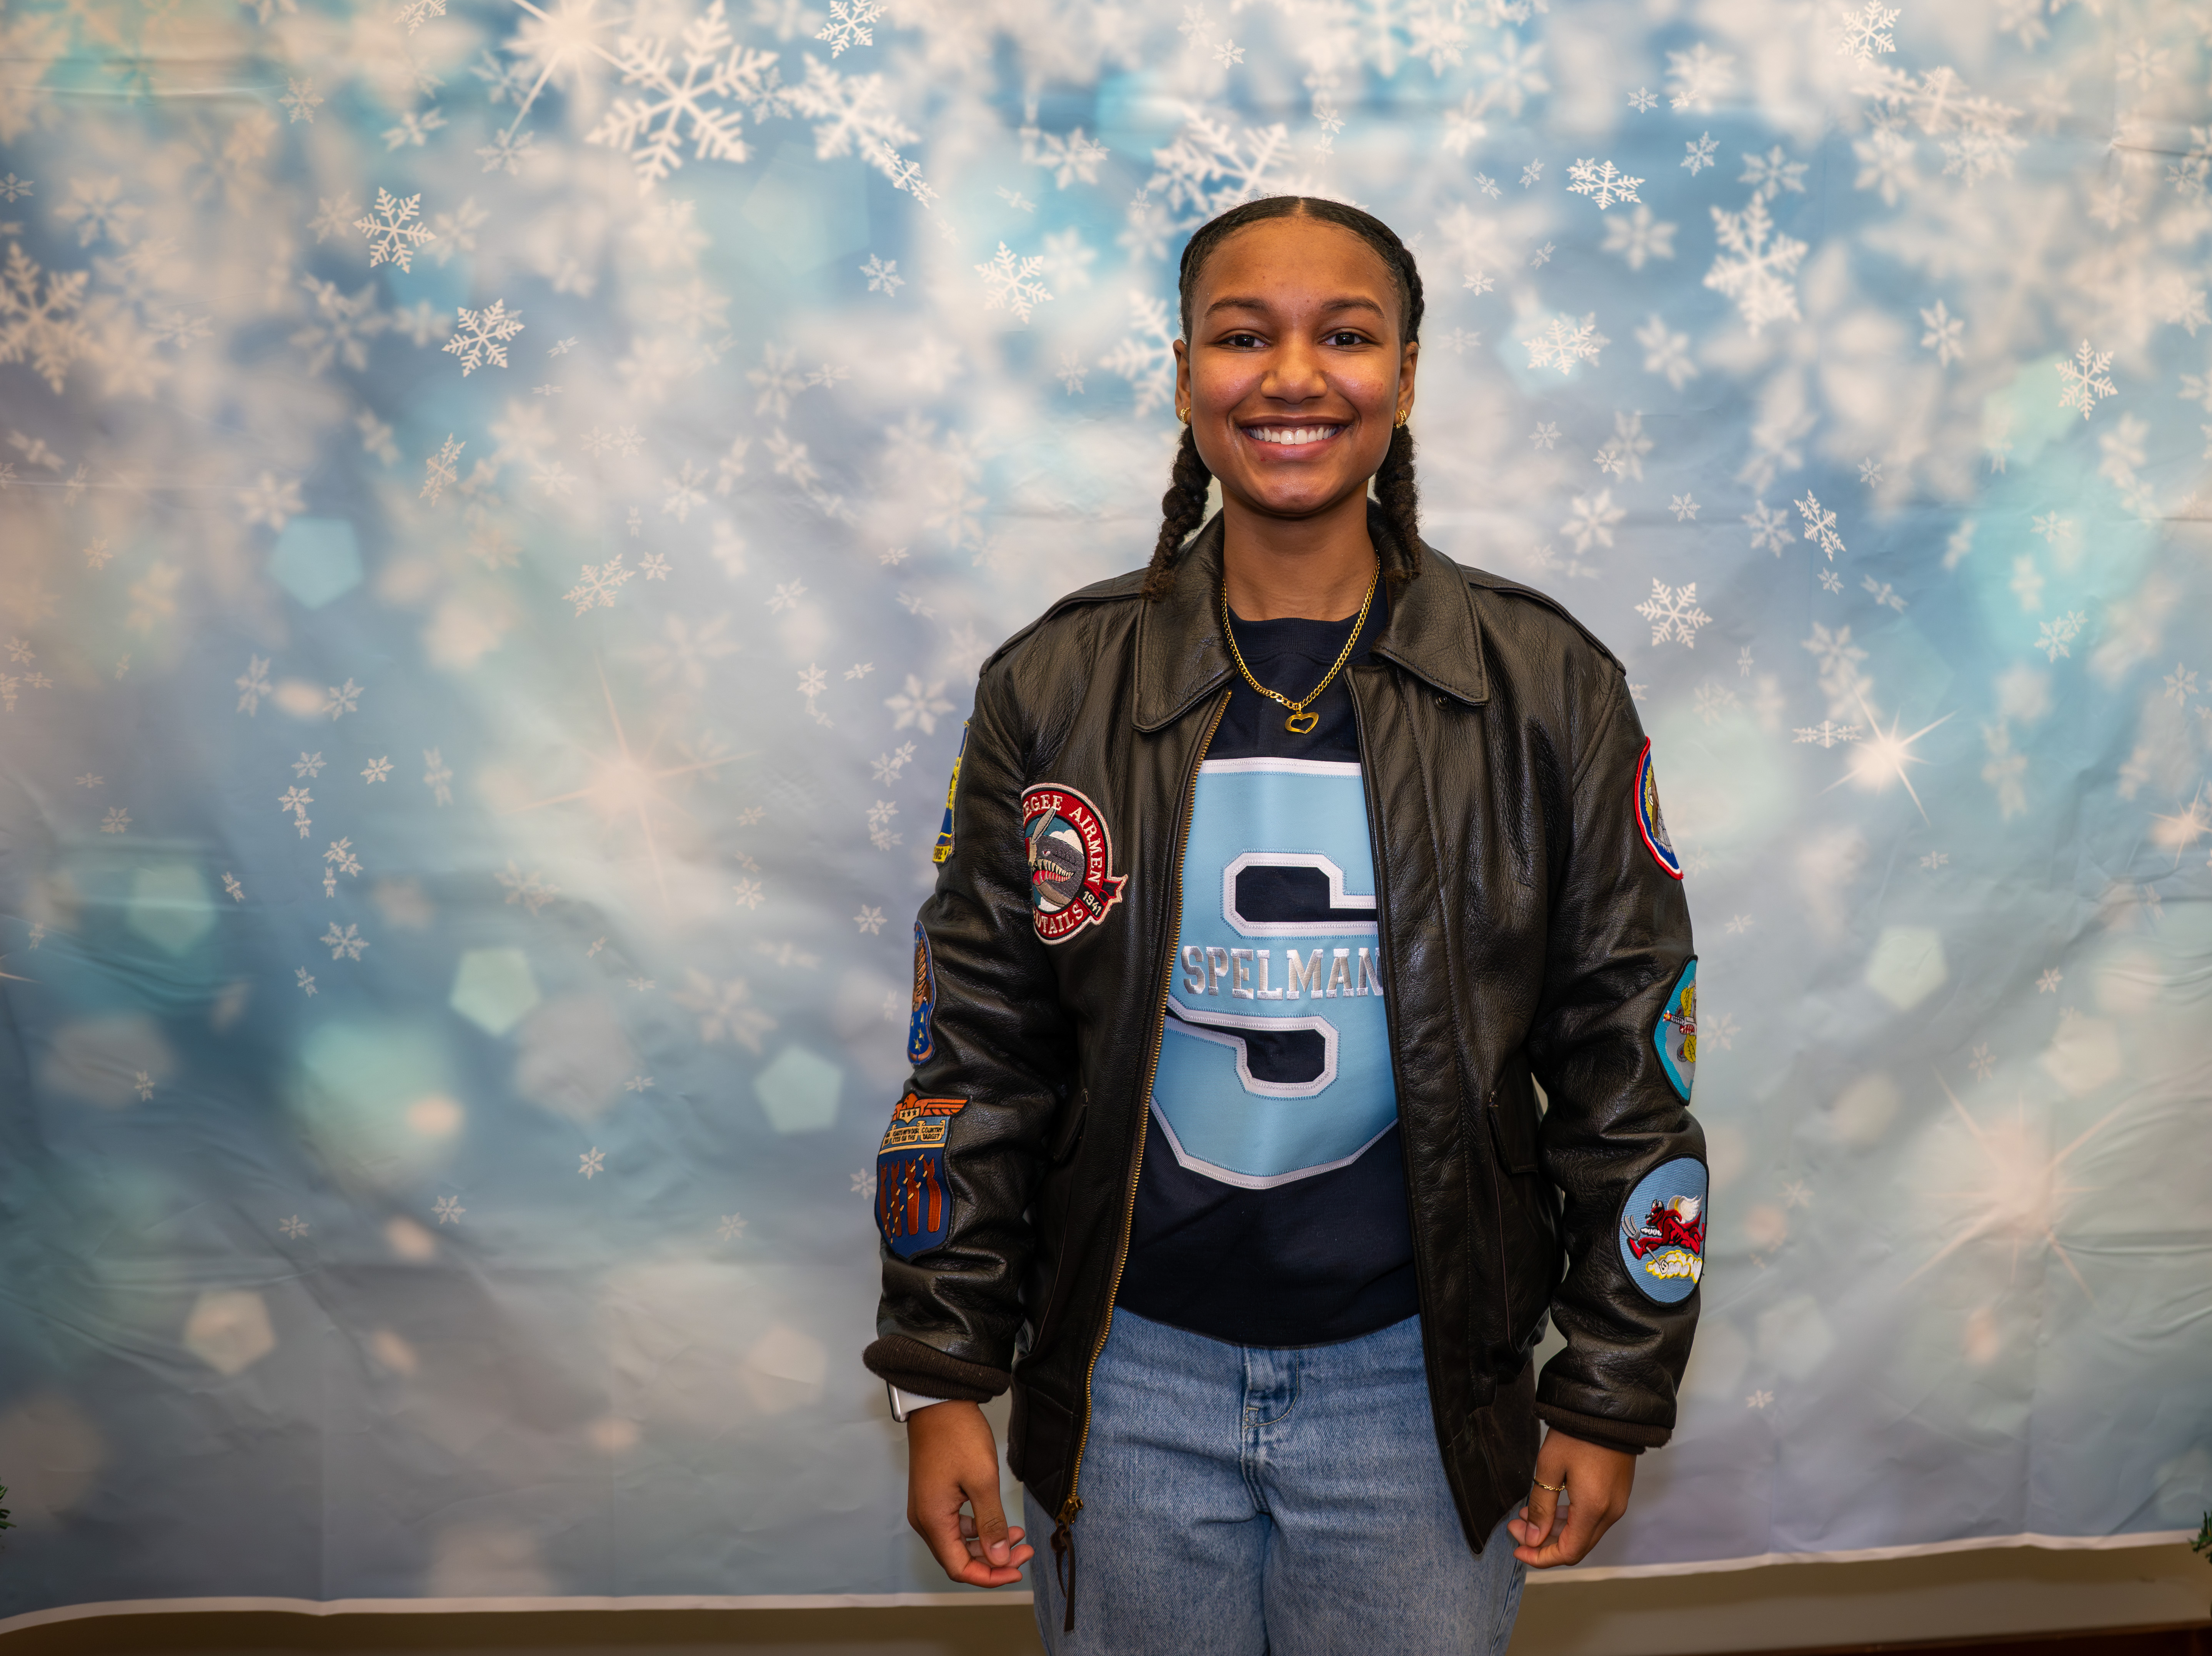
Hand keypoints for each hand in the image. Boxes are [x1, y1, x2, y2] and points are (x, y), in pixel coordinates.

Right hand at [905, 1401, 1033, 1587]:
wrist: (940, 1402)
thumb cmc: (958, 1435)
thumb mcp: (983, 1481)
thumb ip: (991, 1524)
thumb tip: (1000, 1559)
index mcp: (933, 1520)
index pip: (959, 1568)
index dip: (990, 1576)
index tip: (1017, 1570)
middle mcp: (925, 1519)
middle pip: (958, 1558)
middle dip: (993, 1561)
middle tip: (1024, 1551)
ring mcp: (927, 1508)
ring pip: (958, 1542)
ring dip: (987, 1544)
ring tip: (1018, 1535)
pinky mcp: (934, 1497)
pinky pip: (955, 1525)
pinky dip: (978, 1529)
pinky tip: (999, 1521)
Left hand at [1507, 1429, 1635, 1567]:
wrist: (1608, 1411)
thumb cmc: (1577, 1434)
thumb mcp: (1549, 1467)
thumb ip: (1541, 1506)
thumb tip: (1533, 1538)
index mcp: (1593, 1510)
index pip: (1568, 1552)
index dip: (1540, 1557)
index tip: (1517, 1550)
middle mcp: (1610, 1513)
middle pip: (1576, 1546)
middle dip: (1543, 1543)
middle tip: (1516, 1529)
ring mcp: (1616, 1504)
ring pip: (1584, 1533)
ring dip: (1554, 1530)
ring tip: (1526, 1516)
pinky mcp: (1617, 1495)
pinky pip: (1592, 1519)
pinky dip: (1570, 1520)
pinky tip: (1549, 1506)